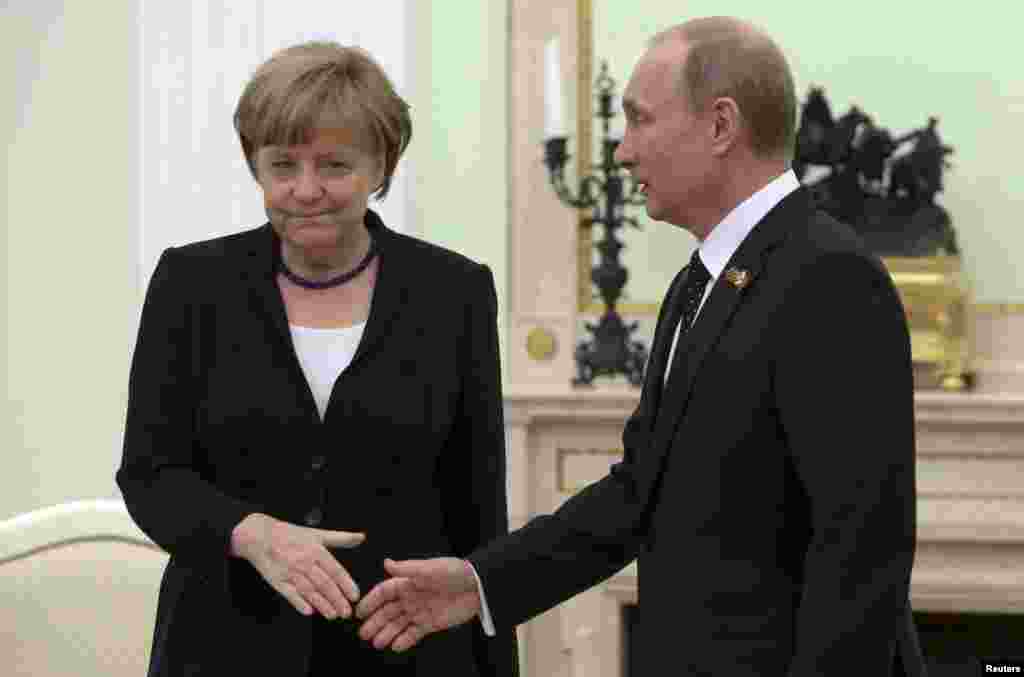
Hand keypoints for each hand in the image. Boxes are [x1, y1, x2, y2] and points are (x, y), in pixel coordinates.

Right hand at [230, 513, 364, 618]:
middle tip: (346, 612)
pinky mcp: (277, 581)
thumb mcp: (317, 534)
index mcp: (316, 551)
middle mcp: (304, 562)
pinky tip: (309, 612)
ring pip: (309, 591)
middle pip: (324, 584)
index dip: (346, 584)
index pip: (335, 570)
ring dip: (322, 605)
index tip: (355, 596)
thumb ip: (341, 538)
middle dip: (337, 600)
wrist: (260, 536)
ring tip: (333, 615)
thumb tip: (361, 537)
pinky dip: (299, 603)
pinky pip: (290, 594)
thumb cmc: (291, 535)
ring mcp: (290, 572)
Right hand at [356, 557, 480, 651]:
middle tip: (364, 634)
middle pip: (388, 611)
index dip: (371, 602)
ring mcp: (420, 611)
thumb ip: (407, 568)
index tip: (359, 612)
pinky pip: (414, 634)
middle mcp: (411, 597)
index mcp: (408, 582)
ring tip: (377, 643)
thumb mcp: (430, 568)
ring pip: (398, 624)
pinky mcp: (431, 623)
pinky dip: (404, 641)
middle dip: (375, 622)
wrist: (478, 586)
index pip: (384, 592)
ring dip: (387, 633)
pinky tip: (395, 647)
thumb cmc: (455, 572)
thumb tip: (386, 563)